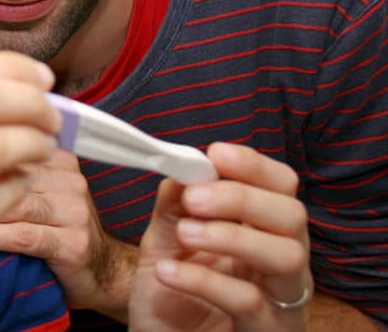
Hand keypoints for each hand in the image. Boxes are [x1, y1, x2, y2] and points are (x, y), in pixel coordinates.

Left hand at [0, 150, 137, 317]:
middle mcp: (67, 174)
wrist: (104, 273)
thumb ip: (0, 168)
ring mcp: (73, 208)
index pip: (5, 137)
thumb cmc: (54, 228)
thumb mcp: (32, 188)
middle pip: (5, 165)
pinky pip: (21, 235)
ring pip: (11, 199)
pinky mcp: (73, 243)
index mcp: (54, 153)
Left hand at [129, 142, 309, 331]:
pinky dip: (204, 280)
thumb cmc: (170, 299)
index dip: (254, 166)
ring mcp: (279, 302)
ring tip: (185, 234)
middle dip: (243, 197)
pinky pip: (249, 302)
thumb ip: (173, 207)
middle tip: (193, 198)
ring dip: (233, 236)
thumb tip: (181, 167)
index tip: (216, 154)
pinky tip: (166, 273)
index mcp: (262, 233)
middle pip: (292, 215)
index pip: (280, 187)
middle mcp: (280, 264)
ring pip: (287, 257)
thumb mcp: (163, 245)